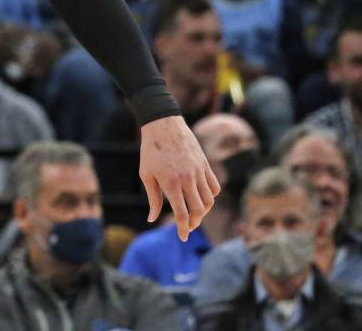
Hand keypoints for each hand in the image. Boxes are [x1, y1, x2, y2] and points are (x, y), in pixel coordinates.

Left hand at [139, 115, 219, 240]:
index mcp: (171, 183)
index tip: (183, 236)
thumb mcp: (146, 174)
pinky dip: (211, 196)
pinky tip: (202, 198)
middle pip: (199, 210)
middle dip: (195, 223)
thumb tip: (152, 219)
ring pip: (210, 200)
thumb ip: (152, 198)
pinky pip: (215, 187)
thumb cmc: (150, 150)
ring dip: (204, 212)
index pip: (182, 213)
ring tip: (195, 214)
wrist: (163, 125)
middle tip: (188, 226)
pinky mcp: (205, 165)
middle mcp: (188, 179)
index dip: (183, 228)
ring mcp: (199, 171)